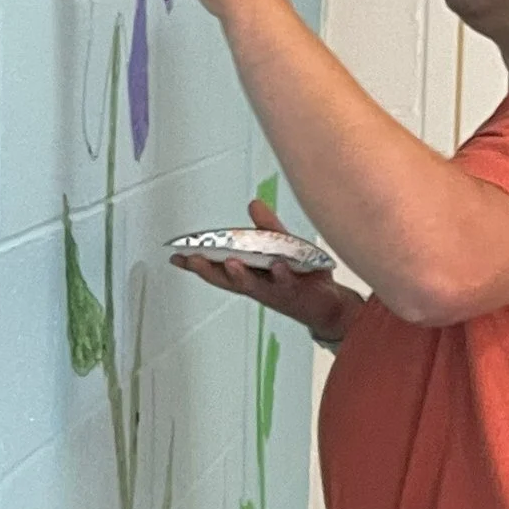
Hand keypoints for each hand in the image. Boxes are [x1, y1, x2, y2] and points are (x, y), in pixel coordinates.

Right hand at [170, 197, 362, 344]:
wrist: (332, 305)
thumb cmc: (302, 276)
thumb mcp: (283, 246)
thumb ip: (268, 228)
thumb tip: (252, 204)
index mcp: (249, 275)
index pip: (218, 269)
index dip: (196, 264)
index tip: (175, 257)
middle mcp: (257, 286)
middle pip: (227, 280)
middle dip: (208, 270)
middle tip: (191, 260)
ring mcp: (275, 291)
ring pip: (254, 285)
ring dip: (241, 275)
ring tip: (230, 262)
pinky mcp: (296, 292)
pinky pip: (287, 283)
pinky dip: (282, 275)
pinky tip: (277, 265)